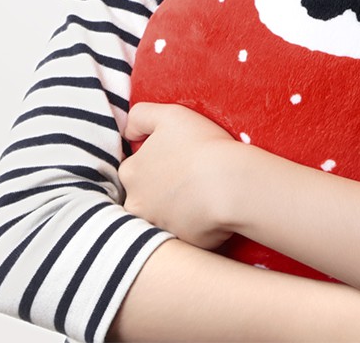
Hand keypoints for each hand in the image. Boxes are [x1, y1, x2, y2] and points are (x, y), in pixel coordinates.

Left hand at [120, 102, 239, 249]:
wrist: (230, 182)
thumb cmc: (201, 145)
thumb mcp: (168, 115)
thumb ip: (141, 116)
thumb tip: (128, 131)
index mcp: (130, 173)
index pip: (135, 168)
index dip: (156, 161)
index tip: (177, 157)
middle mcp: (136, 204)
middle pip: (145, 196)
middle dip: (161, 189)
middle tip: (189, 176)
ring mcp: (157, 227)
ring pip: (163, 216)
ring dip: (176, 208)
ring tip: (201, 192)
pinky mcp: (180, 243)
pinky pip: (186, 233)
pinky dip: (195, 224)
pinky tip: (210, 209)